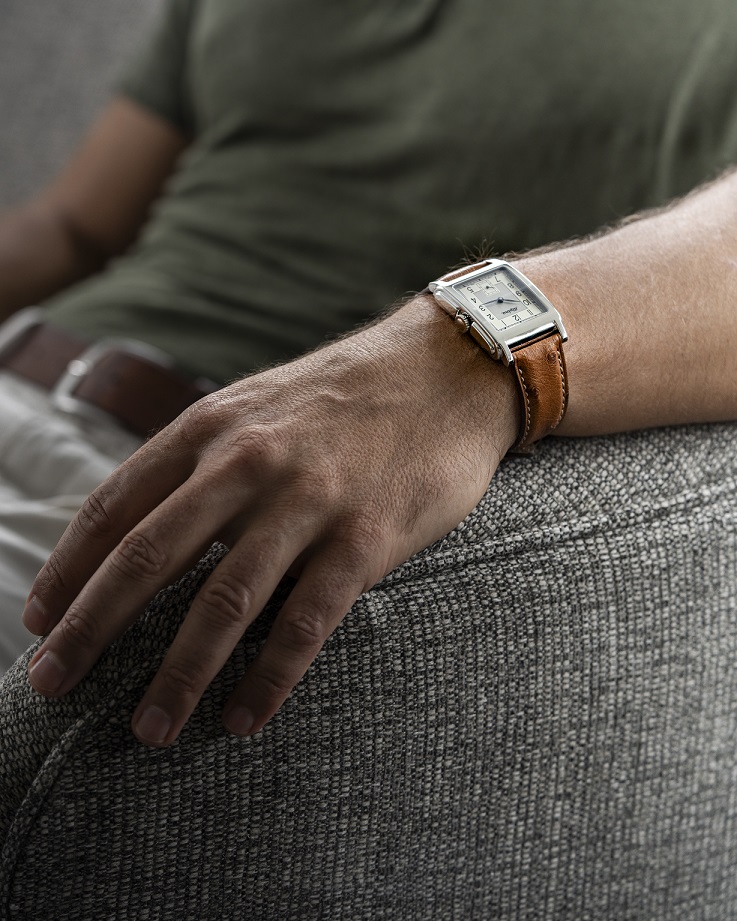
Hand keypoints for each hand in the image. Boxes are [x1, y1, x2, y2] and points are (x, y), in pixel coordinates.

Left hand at [23, 297, 519, 745]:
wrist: (447, 369)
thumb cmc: (346, 394)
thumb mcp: (258, 404)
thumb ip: (203, 456)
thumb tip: (147, 522)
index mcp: (213, 426)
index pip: (117, 503)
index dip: (69, 567)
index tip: (39, 620)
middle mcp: (248, 461)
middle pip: (149, 558)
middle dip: (92, 628)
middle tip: (51, 685)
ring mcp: (308, 500)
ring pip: (223, 601)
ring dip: (178, 673)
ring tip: (151, 727)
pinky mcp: (365, 537)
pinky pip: (304, 623)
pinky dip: (268, 678)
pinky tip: (243, 717)